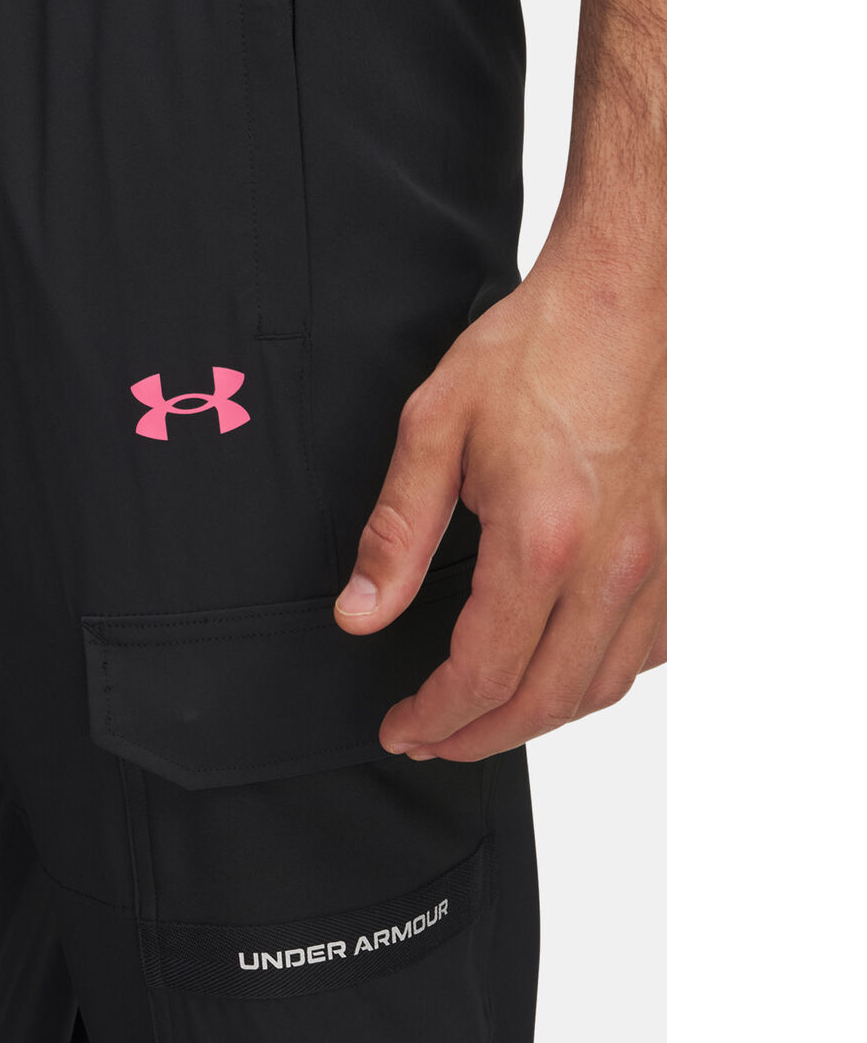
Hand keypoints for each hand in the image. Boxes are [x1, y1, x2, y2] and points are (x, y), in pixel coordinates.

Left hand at [334, 243, 664, 759]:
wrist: (629, 302)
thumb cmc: (536, 350)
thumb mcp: (434, 427)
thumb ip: (396, 531)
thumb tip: (360, 611)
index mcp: (543, 538)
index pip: (485, 672)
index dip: (435, 717)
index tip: (398, 727)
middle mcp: (613, 565)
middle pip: (545, 700)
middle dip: (477, 736)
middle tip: (427, 739)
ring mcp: (660, 564)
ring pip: (602, 686)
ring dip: (536, 716)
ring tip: (480, 717)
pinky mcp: (682, 552)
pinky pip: (644, 650)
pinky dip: (593, 678)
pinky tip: (553, 667)